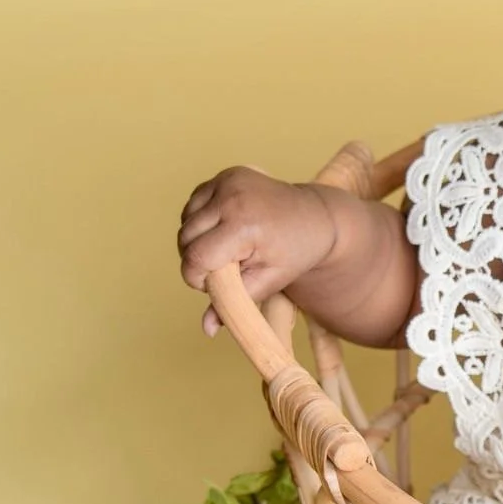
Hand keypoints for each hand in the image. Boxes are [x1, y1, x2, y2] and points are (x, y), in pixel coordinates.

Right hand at [177, 167, 337, 335]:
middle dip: (197, 261)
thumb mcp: (268, 283)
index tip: (214, 285)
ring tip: (227, 249)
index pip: (196, 258)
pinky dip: (201, 220)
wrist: (316, 217)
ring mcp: (228, 181)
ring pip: (186, 221)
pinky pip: (194, 204)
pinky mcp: (225, 174)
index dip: (198, 279)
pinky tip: (224, 228)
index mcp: (244, 225)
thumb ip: (235, 304)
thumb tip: (206, 330)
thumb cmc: (294, 254)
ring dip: (197, 240)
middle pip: (186, 239)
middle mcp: (232, 196)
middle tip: (225, 269)